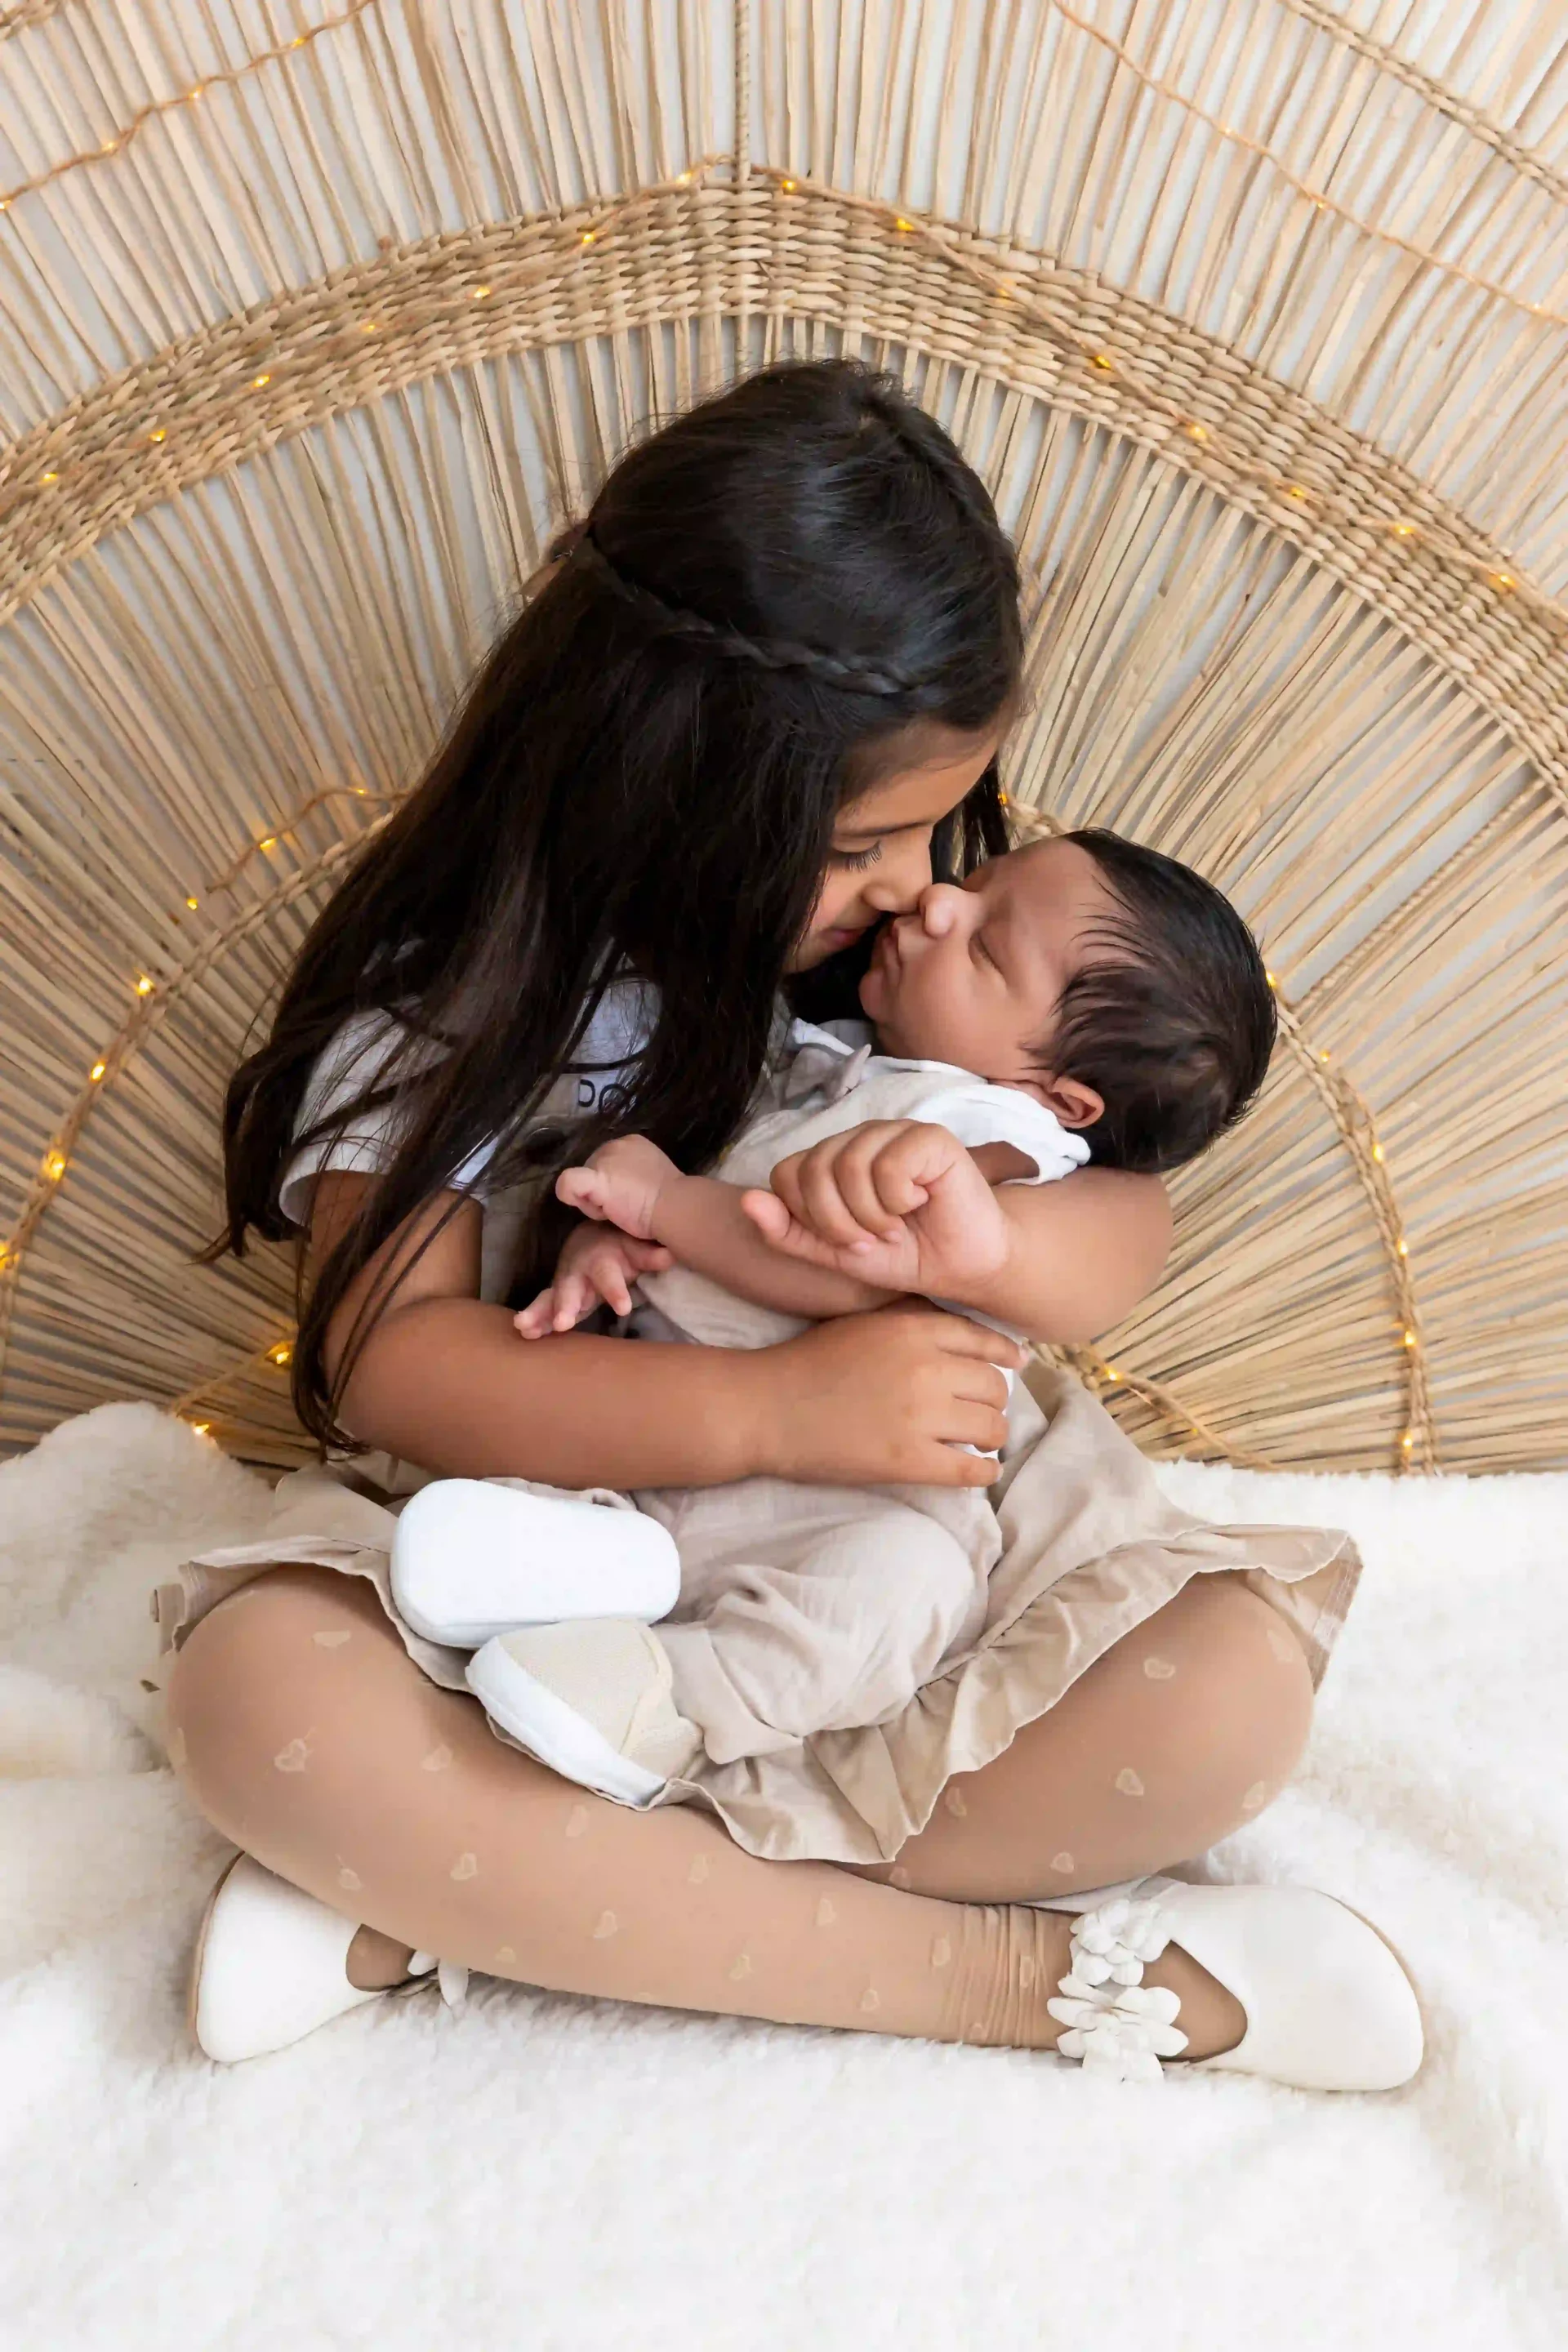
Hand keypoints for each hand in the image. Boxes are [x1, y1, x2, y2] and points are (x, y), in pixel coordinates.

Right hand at [514, 1225, 672, 1336]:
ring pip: (550, 1299)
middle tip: (562, 1323)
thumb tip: (668, 1255)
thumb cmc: (619, 1246)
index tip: (623, 1307)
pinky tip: (524, 1333)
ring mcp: (565, 1285)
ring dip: (539, 1313)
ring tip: (524, 1327)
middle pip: (570, 1288)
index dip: (615, 1290)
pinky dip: (535, 1319)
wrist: (593, 1237)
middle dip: (565, 1305)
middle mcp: (578, 1273)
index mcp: (600, 1260)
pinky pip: (544, 1308)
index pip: (608, 1275)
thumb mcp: (635, 1247)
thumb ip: (649, 1254)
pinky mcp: (558, 1299)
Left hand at [555, 1134, 680, 1241]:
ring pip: (584, 1182)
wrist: (677, 1206)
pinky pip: (569, 1183)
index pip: (609, 1163)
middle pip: (593, 1171)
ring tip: (619, 1212)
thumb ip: (635, 1176)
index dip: (615, 1184)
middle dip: (603, 1193)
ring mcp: (604, 1159)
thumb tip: (624, 1189)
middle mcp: (615, 1145)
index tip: (631, 1198)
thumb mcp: (653, 1177)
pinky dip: (570, 1194)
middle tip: (625, 1210)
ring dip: (595, 1202)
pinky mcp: (595, 1178)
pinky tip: (588, 1206)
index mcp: (631, 1143)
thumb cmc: (672, 1199)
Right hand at [737, 1302, 1026, 1487]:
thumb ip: (912, 1321)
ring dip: (990, 1435)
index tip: (1018, 1363)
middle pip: (995, 1385)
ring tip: (977, 1440)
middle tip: (981, 1409)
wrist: (768, 1407)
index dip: (1006, 1354)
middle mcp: (926, 1368)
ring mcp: (920, 1416)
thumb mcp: (865, 1322)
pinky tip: (981, 1470)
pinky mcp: (909, 1461)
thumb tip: (962, 1331)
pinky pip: (971, 1469)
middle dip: (993, 1399)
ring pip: (991, 1428)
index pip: (984, 1340)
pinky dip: (984, 1472)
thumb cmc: (810, 1362)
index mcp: (914, 1330)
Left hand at [741, 1121, 1011, 1301]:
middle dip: (839, 1222)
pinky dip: (899, 1199)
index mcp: (831, 1159)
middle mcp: (858, 1138)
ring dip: (870, 1214)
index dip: (809, 1217)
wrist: (960, 1266)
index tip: (843, 1241)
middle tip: (871, 1238)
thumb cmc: (901, 1254)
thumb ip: (787, 1232)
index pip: (786, 1173)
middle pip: (814, 1169)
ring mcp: (893, 1133)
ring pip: (849, 1164)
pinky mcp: (929, 1137)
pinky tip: (920, 1204)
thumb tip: (746, 1201)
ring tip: (895, 1225)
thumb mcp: (832, 1254)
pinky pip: (889, 1164)